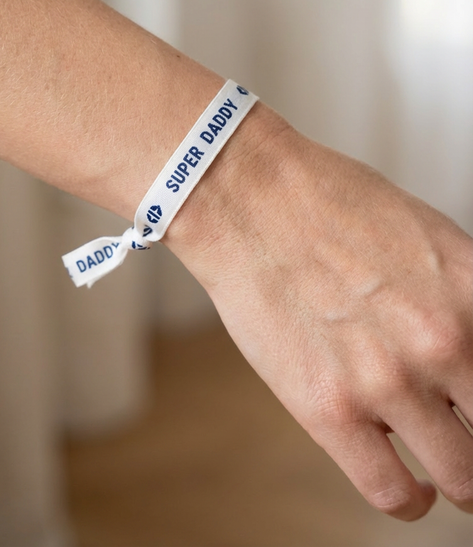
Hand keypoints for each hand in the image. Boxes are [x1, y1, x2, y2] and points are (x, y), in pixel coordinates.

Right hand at [166, 103, 472, 519]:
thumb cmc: (331, 205)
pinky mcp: (330, 410)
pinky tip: (408, 485)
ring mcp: (388, 380)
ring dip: (460, 479)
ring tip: (446, 470)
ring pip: (463, 479)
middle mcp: (444, 341)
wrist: (250, 200)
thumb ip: (465, 298)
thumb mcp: (427, 236)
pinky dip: (410, 500)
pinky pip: (394, 493)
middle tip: (471, 437)